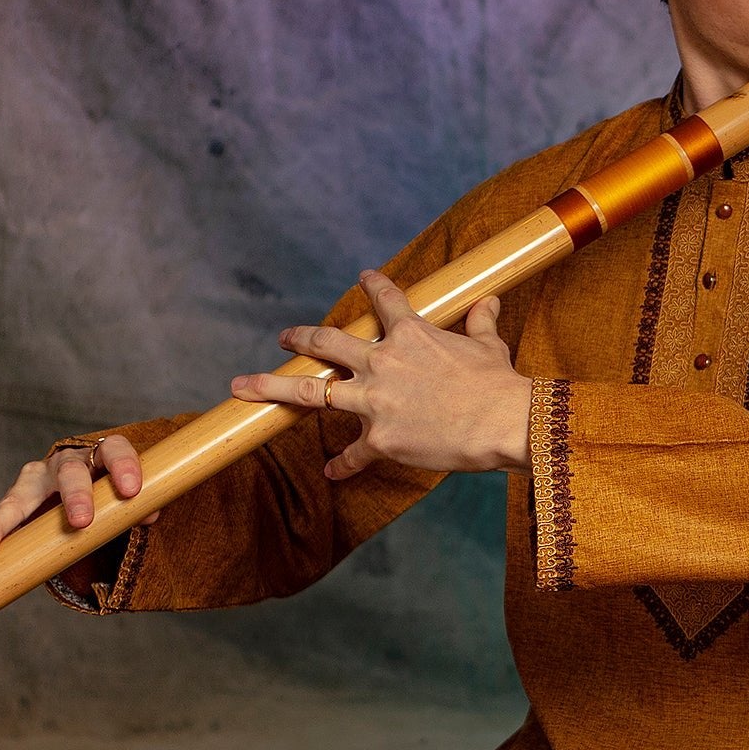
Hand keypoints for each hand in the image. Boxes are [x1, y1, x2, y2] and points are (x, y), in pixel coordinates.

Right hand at [0, 434, 154, 560]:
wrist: (86, 493)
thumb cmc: (110, 495)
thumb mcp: (125, 498)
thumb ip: (136, 506)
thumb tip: (151, 514)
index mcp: (101, 455)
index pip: (115, 450)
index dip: (124, 467)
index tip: (131, 491)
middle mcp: (68, 462)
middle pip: (72, 471)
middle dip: (76, 496)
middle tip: (82, 522)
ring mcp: (39, 477)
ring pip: (27, 490)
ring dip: (15, 517)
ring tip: (2, 544)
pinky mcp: (19, 496)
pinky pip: (4, 513)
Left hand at [231, 269, 531, 479]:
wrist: (503, 421)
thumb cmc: (498, 383)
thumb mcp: (490, 346)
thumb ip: (481, 322)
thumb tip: (489, 301)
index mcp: (411, 335)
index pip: (386, 300)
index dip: (373, 286)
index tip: (362, 277)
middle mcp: (383, 363)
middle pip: (327, 342)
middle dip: (300, 337)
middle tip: (283, 337)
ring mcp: (375, 402)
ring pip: (312, 391)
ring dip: (274, 388)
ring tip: (245, 387)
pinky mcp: (380, 439)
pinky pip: (353, 454)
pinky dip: (342, 465)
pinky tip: (331, 472)